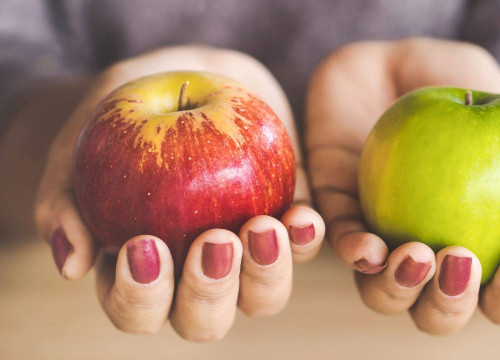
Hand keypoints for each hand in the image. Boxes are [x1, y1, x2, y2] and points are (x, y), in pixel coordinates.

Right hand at [35, 45, 324, 340]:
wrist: (191, 75)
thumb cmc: (128, 110)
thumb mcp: (88, 135)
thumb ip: (66, 195)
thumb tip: (71, 264)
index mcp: (141, 270)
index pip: (136, 308)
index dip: (140, 295)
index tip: (145, 244)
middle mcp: (195, 276)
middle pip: (204, 319)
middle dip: (208, 292)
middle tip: (214, 241)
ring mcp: (246, 258)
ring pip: (261, 297)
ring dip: (266, 273)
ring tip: (262, 226)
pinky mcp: (287, 228)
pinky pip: (304, 248)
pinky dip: (306, 238)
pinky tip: (303, 216)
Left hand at [305, 38, 499, 333]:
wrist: (389, 61)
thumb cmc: (457, 89)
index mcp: (473, 242)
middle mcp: (426, 252)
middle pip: (438, 312)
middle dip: (452, 305)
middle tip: (463, 260)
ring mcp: (379, 237)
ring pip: (383, 294)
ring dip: (400, 288)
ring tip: (419, 254)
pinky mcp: (335, 213)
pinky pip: (337, 244)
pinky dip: (353, 252)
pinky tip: (369, 249)